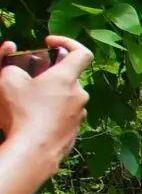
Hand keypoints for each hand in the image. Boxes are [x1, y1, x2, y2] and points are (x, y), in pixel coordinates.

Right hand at [0, 35, 91, 168]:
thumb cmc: (21, 113)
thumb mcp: (7, 81)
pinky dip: (51, 114)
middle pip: (69, 78)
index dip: (67, 42)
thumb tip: (19, 70)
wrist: (33, 150)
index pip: (81, 52)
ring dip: (51, 96)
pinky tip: (33, 121)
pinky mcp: (75, 132)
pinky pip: (64, 117)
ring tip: (28, 103)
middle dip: (50, 75)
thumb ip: (13, 67)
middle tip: (30, 79)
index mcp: (66, 78)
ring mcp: (79, 115)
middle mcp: (79, 95)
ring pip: (66, 98)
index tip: (49, 42)